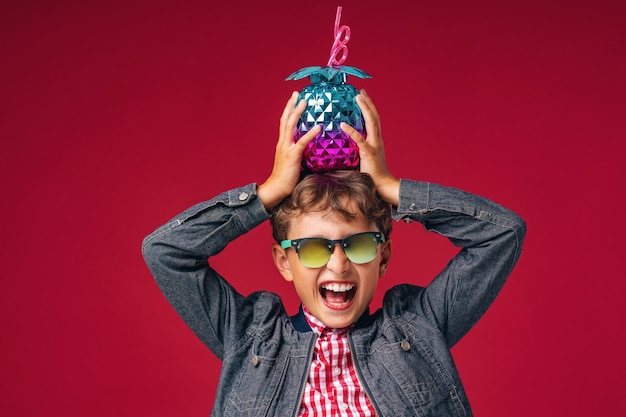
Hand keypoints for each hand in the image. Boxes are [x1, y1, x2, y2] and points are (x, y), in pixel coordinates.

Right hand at [258, 92, 320, 209]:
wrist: (276, 189)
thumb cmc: (286, 179)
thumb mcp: (294, 162)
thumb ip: (300, 153)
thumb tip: (311, 150)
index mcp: (283, 143)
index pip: (285, 123)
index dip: (289, 111)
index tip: (295, 100)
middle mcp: (283, 143)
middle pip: (286, 119)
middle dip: (291, 105)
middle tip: (297, 93)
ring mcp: (286, 148)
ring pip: (290, 125)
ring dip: (297, 112)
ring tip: (304, 101)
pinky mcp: (292, 155)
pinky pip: (302, 142)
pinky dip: (310, 133)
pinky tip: (318, 127)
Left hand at [341, 90, 398, 205]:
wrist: (383, 185)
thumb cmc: (372, 174)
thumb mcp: (364, 159)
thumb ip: (357, 150)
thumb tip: (343, 147)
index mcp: (376, 140)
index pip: (373, 120)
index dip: (369, 108)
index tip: (362, 97)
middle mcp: (377, 139)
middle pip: (374, 116)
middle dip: (368, 102)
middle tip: (360, 91)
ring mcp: (374, 145)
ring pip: (371, 122)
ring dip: (365, 108)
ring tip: (358, 97)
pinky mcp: (369, 153)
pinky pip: (359, 140)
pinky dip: (351, 131)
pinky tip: (343, 125)